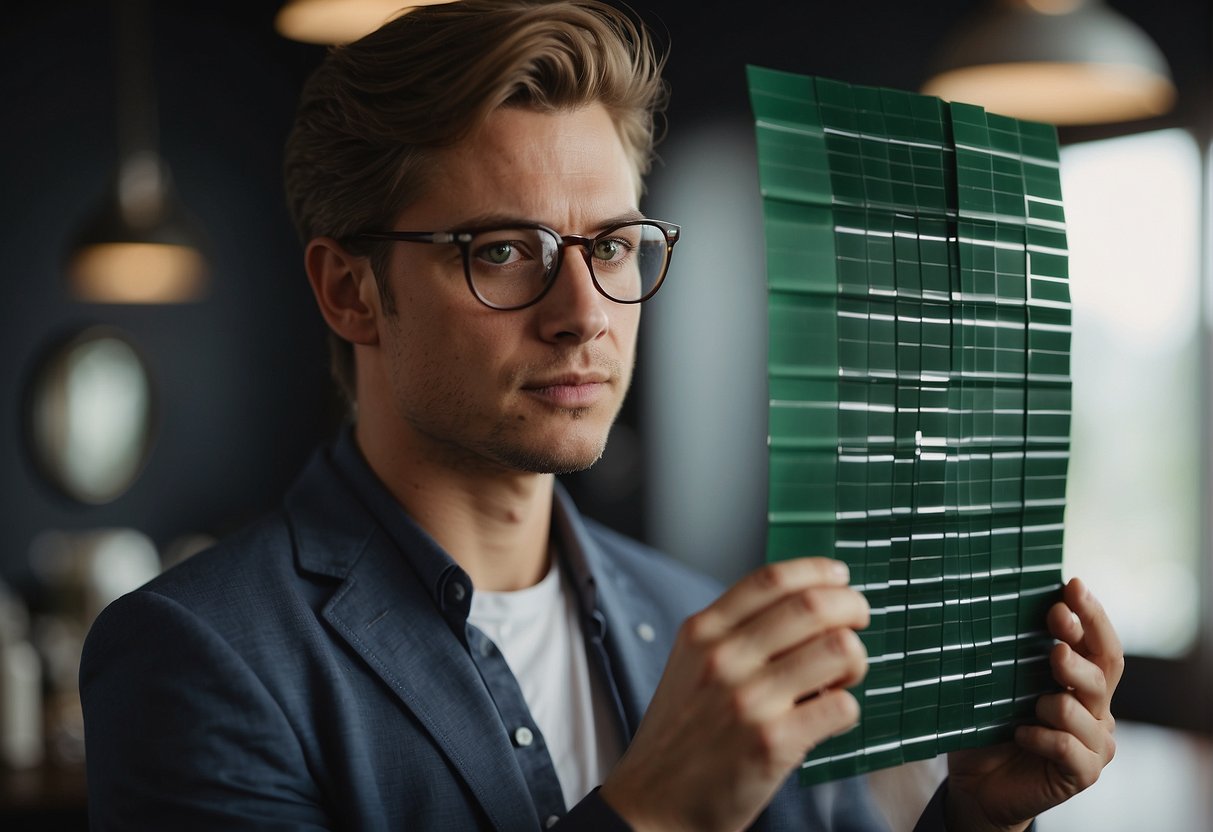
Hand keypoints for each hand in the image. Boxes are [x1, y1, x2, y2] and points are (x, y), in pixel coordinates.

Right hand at [599, 558, 869, 831]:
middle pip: (812, 605)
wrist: (654, 802)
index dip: (816, 571)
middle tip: (859, 618)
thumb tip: (803, 602)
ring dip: (855, 659)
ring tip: (841, 676)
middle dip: (852, 606)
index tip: (839, 576)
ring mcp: (749, 700)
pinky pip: (841, 706)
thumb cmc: (681, 733)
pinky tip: (827, 716)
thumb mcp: (690, 664)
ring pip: (838, 650)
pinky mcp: (773, 743)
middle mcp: (724, 658)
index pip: (770, 579)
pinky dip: (846, 707)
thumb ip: (734, 631)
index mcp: (702, 631)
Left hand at [945, 578, 1121, 831]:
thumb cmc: (988, 727)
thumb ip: (1005, 655)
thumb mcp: (994, 685)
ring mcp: (1094, 742)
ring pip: (1084, 709)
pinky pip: (1070, 748)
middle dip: (1080, 643)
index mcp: (1080, 680)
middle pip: (1105, 666)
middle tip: (1056, 628)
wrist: (979, 785)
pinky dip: (1042, 737)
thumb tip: (988, 602)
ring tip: (1027, 706)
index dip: (1091, 613)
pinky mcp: (1083, 772)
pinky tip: (1021, 734)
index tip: (1070, 585)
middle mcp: (1095, 707)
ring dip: (1052, 701)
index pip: (1099, 642)